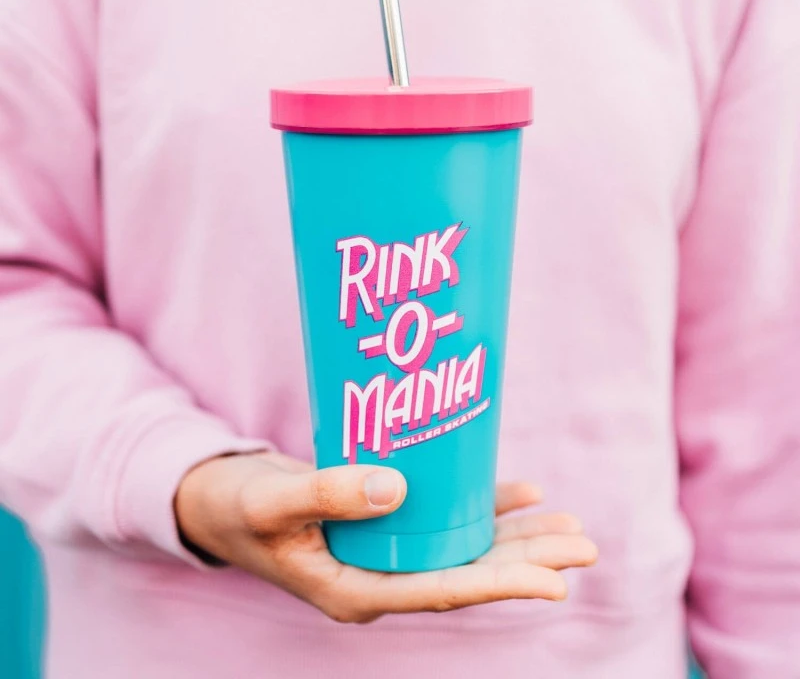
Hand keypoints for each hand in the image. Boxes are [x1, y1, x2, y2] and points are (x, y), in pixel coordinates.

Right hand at [175, 452, 597, 623]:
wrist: (218, 502)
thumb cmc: (238, 507)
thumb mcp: (273, 502)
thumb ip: (327, 493)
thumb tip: (398, 488)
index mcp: (356, 589)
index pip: (442, 589)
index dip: (501, 584)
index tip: (556, 580)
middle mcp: (380, 577)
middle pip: (466, 570)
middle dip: (527, 559)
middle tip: (584, 545)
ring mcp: (384, 552)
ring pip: (461, 547)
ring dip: (515, 537)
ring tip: (568, 526)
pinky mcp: (384, 524)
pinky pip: (441, 519)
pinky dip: (480, 507)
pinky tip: (517, 495)